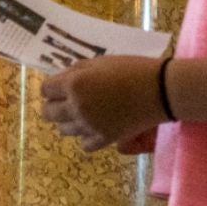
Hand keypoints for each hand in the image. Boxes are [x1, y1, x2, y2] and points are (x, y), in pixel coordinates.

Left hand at [42, 55, 169, 153]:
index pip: (45, 90)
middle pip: (48, 113)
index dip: (52, 87)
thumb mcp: (101, 61)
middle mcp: (76, 107)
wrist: (161, 90)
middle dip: (54, 105)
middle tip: (68, 100)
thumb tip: (62, 78)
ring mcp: (89, 126)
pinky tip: (95, 127)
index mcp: (74, 84)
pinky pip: (84, 144)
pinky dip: (86, 136)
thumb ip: (77, 70)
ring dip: (69, 121)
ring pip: (63, 130)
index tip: (60, 86)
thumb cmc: (133, 69)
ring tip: (84, 112)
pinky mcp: (104, 139)